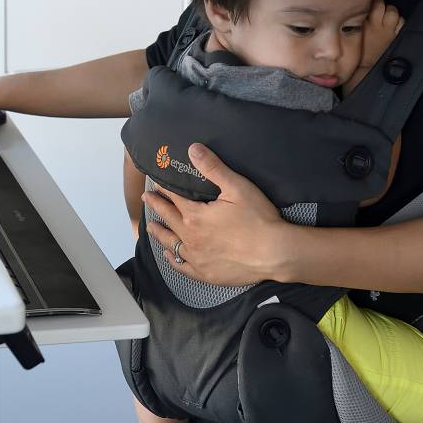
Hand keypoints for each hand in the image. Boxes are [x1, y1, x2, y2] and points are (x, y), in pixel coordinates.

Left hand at [142, 144, 289, 286]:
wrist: (275, 253)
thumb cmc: (258, 219)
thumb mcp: (237, 187)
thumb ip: (213, 168)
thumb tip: (193, 149)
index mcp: (195, 216)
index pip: (173, 198)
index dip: (163, 188)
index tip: (155, 183)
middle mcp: (191, 238)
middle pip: (168, 219)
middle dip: (156, 206)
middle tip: (147, 198)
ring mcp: (197, 258)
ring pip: (171, 244)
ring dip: (159, 233)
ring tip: (150, 226)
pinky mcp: (207, 274)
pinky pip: (183, 267)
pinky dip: (173, 260)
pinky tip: (169, 256)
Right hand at [354, 0, 403, 83]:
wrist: (365, 70)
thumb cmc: (357, 52)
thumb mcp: (351, 34)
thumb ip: (355, 21)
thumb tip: (360, 8)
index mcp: (362, 23)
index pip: (367, 3)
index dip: (369, 2)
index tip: (368, 5)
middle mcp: (375, 24)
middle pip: (381, 3)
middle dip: (380, 5)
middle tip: (377, 12)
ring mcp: (387, 31)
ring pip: (393, 11)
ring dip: (390, 13)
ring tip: (386, 19)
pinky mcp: (396, 37)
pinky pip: (402, 22)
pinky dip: (399, 23)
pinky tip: (394, 27)